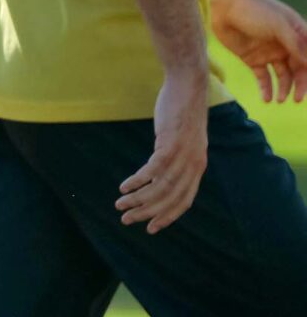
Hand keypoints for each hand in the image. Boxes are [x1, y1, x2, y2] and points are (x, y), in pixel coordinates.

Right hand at [117, 69, 208, 233]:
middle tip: (127, 220)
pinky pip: (152, 171)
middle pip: (170, 199)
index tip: (150, 228)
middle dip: (147, 213)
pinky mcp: (169, 144)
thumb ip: (178, 156)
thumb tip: (162, 171)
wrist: (187, 87)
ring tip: (120, 204)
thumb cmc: (182, 111)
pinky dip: (137, 181)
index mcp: (198, 166)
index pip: (184, 201)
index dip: (167, 217)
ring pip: (160, 188)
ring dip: (138, 200)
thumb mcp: (185, 139)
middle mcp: (193, 165)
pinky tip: (124, 186)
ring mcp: (183, 155)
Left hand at [213, 0, 306, 103]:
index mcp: (297, 34)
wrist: (224, 6)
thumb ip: (295, 44)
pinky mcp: (252, 58)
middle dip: (300, 85)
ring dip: (284, 89)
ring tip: (280, 100)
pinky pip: (263, 78)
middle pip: (298, 70)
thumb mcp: (278, 25)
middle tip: (297, 99)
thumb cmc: (254, 10)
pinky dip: (266, 89)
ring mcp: (269, 52)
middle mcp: (286, 45)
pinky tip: (267, 99)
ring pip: (283, 76)